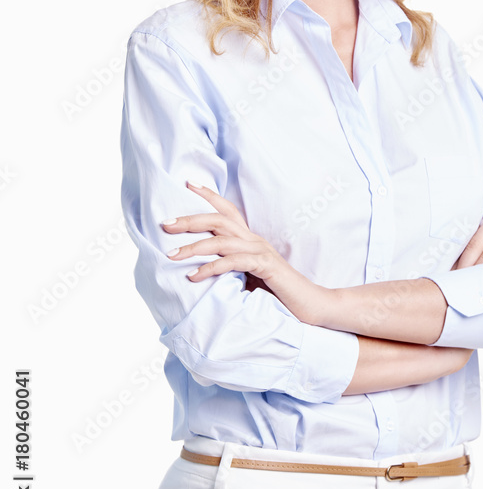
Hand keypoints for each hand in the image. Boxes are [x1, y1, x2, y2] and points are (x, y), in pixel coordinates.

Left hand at [162, 181, 288, 284]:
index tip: (188, 183)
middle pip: (219, 220)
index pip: (228, 211)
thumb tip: (197, 273)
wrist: (311, 304)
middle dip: (190, 220)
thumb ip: (230, 271)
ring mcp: (261, 251)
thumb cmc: (279, 294)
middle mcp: (254, 240)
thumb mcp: (248, 278)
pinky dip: (211, 268)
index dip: (209, 195)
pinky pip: (233, 262)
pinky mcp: (266, 266)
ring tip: (172, 254)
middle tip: (165, 224)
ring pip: (222, 241)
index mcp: (250, 240)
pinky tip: (194, 276)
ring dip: (194, 247)